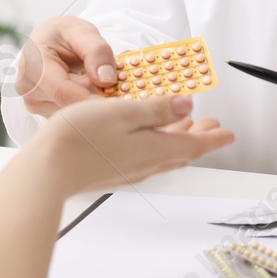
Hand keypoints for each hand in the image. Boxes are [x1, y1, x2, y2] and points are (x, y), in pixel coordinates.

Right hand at [15, 16, 118, 116]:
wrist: (48, 41)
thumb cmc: (63, 34)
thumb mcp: (82, 32)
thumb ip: (97, 51)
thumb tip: (106, 79)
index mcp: (33, 63)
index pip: (62, 90)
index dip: (91, 99)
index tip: (117, 103)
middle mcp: (28, 88)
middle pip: (70, 104)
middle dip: (96, 97)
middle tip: (118, 86)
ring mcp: (34, 103)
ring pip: (72, 114)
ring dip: (91, 100)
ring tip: (97, 82)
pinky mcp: (43, 113)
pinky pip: (71, 117)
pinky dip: (85, 106)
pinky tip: (89, 91)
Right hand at [24, 93, 234, 198]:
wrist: (47, 169)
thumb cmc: (80, 137)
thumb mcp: (126, 112)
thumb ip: (160, 110)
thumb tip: (188, 107)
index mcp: (155, 149)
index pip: (195, 145)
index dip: (214, 138)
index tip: (229, 133)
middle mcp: (145, 164)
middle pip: (182, 151)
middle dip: (200, 137)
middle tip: (212, 127)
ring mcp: (128, 170)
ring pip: (163, 154)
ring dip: (178, 139)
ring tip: (185, 125)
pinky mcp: (112, 170)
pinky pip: (146, 157)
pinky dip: (157, 143)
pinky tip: (148, 136)